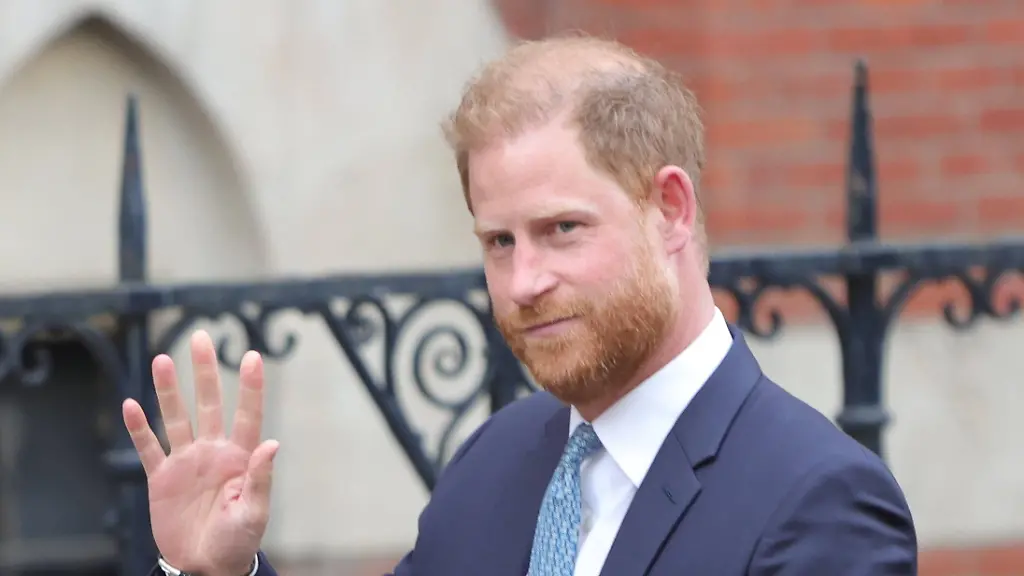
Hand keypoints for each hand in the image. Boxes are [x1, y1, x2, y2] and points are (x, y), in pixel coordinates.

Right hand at [122, 330, 278, 575]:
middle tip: (200, 337)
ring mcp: (186, 462)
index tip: (252, 355)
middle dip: (205, 371)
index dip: (250, 386)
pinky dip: (139, 429)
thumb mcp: (255, 513)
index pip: (248, 414)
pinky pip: (148, 448)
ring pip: (176, 417)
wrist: (206, 566)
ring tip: (162, 360)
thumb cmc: (238, 541)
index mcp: (241, 458)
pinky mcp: (162, 478)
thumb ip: (261, 478)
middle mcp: (213, 451)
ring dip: (169, 391)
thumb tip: (273, 443)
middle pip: (209, 403)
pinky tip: (130, 404)